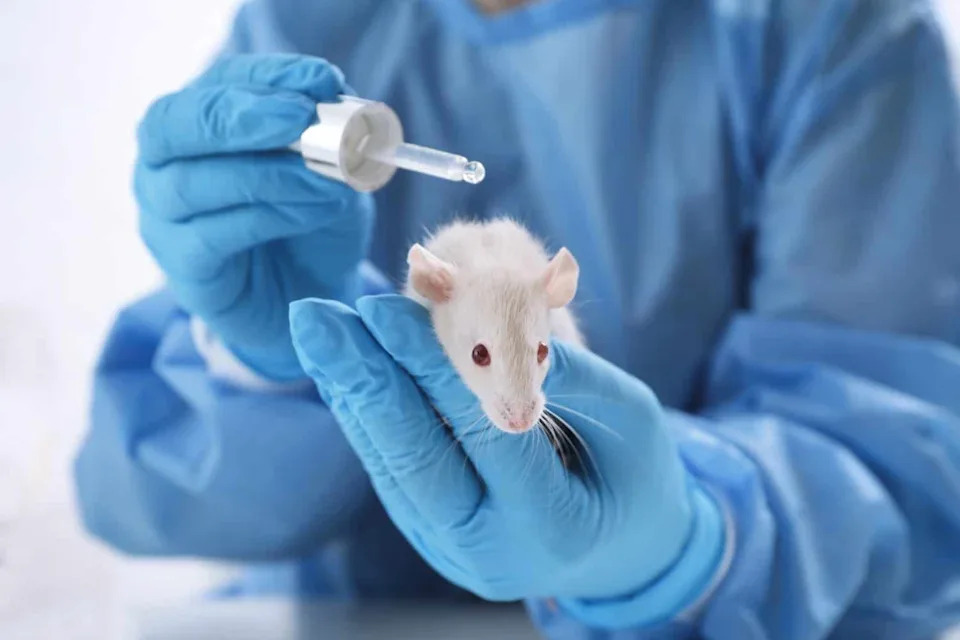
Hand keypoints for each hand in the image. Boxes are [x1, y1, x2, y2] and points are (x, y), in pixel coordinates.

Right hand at [135, 54, 373, 379]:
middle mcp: (162, 164)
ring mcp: (162, 218)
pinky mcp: (182, 268)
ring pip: (190, 183)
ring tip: (324, 180)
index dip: (267, 78)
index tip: (322, 80)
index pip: (217, 83)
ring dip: (265, 174)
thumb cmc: (313, 223)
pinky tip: (309, 212)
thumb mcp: (334, 170)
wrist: (312, 297)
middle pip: (171, 124)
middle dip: (238, 116)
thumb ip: (331, 134)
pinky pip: (209, 236)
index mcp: (198, 124)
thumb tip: (333, 94)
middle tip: (298, 119)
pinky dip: (264, 217)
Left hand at [289, 295, 723, 624]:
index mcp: (550, 524)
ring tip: (321, 334)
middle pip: (414, 457)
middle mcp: (490, 549)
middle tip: (315, 318)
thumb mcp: (633, 420)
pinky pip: (394, 472)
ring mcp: (454, 550)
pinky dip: (369, 418)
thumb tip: (506, 322)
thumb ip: (576, 377)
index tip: (379, 307)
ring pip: (392, 465)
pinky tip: (346, 372)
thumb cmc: (637, 476)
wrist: (624, 551)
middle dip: (362, 379)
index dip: (426, 366)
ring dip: (352, 394)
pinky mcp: (433, 536)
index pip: (479, 431)